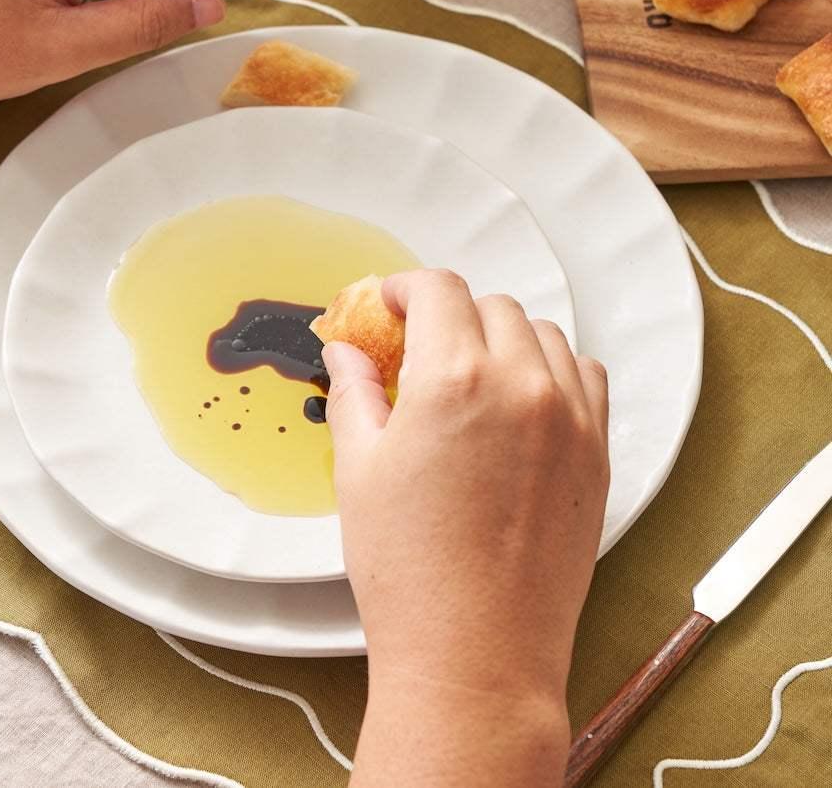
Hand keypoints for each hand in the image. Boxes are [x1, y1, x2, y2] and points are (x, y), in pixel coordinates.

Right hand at [323, 270, 609, 787]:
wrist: (476, 656)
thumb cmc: (411, 573)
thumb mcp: (359, 469)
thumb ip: (354, 392)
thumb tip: (345, 351)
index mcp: (453, 378)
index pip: (437, 289)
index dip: (403, 287)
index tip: (389, 304)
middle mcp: (521, 384)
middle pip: (488, 305)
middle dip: (448, 314)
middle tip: (418, 347)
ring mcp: (569, 417)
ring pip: (540, 334)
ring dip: (501, 337)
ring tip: (470, 376)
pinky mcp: (597, 451)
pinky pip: (585, 375)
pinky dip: (553, 370)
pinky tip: (522, 399)